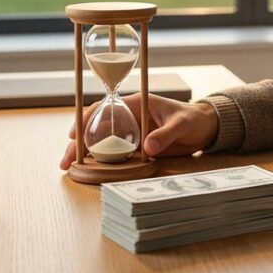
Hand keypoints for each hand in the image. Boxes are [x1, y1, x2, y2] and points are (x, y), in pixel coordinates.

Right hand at [59, 93, 218, 169]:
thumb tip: (149, 146)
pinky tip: (86, 170)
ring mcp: (131, 132)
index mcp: (136, 103)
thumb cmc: (195, 119)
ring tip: (68, 167)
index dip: (87, 118)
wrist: (205, 129)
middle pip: (97, 126)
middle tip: (66, 159)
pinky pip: (113, 152)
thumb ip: (166, 134)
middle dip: (79, 141)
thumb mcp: (182, 124)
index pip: (105, 107)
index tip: (75, 133)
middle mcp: (129, 117)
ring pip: (101, 141)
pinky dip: (98, 160)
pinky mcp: (135, 146)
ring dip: (84, 153)